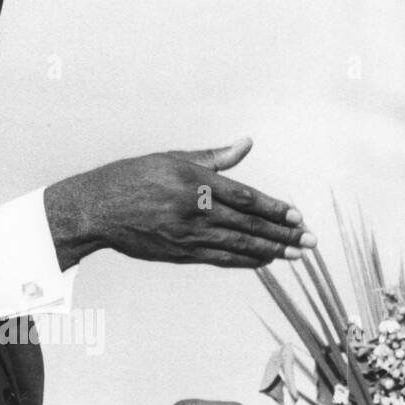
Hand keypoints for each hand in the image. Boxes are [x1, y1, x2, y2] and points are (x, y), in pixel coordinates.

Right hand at [44, 137, 315, 269]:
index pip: (246, 197)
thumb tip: (246, 144)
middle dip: (282, 234)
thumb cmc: (131, 178)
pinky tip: (261, 261)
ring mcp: (186, 234)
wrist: (95, 210)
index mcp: (193, 181)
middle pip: (248, 224)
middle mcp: (193, 209)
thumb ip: (213, 157)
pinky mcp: (178, 252)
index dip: (275, 208)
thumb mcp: (170, 159)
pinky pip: (219, 258)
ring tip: (294, 255)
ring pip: (237, 245)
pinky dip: (242, 260)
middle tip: (309, 241)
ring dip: (269, 251)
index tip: (297, 215)